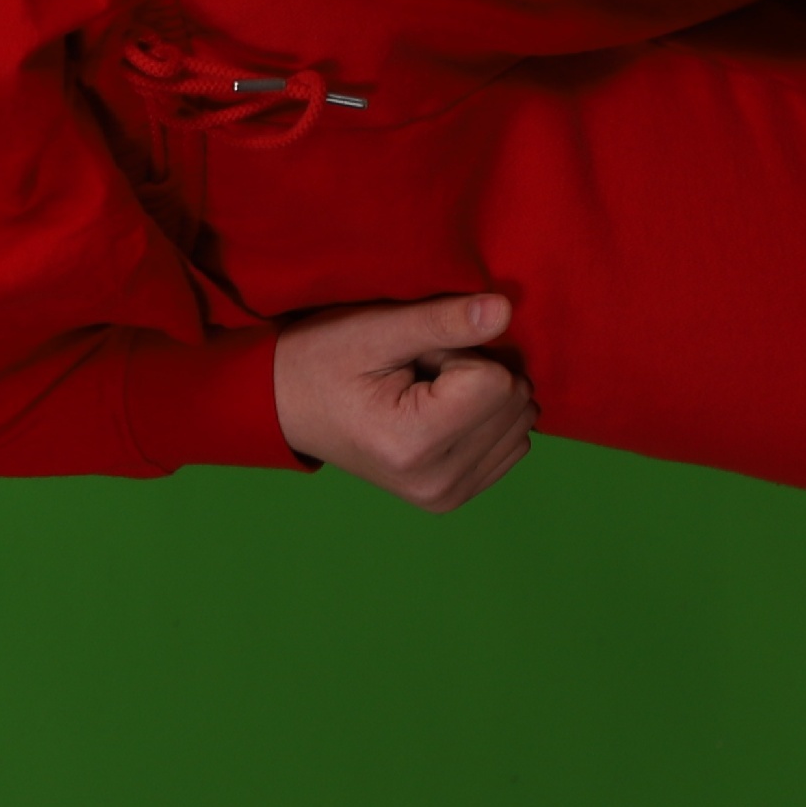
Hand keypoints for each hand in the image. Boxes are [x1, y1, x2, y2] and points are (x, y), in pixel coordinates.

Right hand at [273, 295, 533, 509]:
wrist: (283, 407)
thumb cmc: (320, 360)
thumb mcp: (373, 330)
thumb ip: (441, 320)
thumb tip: (505, 309)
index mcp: (413, 444)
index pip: (495, 381)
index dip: (458, 352)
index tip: (412, 358)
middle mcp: (438, 482)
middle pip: (514, 402)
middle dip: (474, 373)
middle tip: (416, 374)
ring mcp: (449, 496)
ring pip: (522, 422)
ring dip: (482, 396)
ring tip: (424, 393)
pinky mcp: (456, 497)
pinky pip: (514, 444)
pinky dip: (486, 419)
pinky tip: (440, 414)